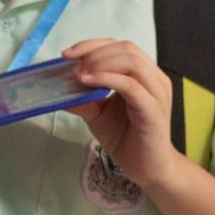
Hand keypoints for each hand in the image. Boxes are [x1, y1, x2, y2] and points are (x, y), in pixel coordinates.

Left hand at [62, 38, 180, 189]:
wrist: (147, 168)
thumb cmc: (125, 138)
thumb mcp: (97, 113)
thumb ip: (83, 97)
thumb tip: (58, 86)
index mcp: (143, 74)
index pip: (119, 46)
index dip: (92, 45)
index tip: (67, 54)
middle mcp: (153, 78)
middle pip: (125, 48)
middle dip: (94, 52)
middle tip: (71, 66)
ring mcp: (156, 92)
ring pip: (131, 61)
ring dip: (100, 63)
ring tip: (79, 75)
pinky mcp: (153, 109)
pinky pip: (131, 85)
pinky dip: (107, 79)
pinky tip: (88, 83)